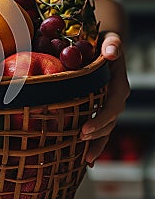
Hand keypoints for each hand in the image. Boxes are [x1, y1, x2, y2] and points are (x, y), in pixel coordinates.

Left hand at [80, 32, 129, 163]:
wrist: (106, 45)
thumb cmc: (105, 42)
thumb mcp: (110, 40)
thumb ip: (112, 45)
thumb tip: (110, 53)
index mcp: (119, 84)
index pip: (112, 106)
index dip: (100, 119)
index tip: (85, 129)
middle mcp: (117, 97)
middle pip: (110, 121)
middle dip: (97, 135)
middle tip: (80, 143)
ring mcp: (110, 103)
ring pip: (107, 128)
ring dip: (97, 143)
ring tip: (85, 158)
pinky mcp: (103, 106)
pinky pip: (102, 126)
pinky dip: (96, 141)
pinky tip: (87, 157)